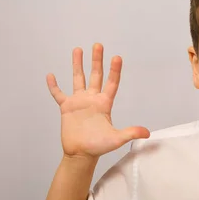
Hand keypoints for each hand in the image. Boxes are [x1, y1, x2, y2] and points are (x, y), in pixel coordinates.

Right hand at [46, 43, 149, 157]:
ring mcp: (79, 102)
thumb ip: (130, 133)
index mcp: (104, 103)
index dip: (114, 70)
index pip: (112, 83)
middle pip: (95, 75)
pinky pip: (58, 94)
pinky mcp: (66, 108)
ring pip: (78, 79)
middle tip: (98, 45)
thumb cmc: (98, 147)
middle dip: (96, 60)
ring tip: (78, 49)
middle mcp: (92, 99)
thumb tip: (147, 133)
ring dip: (77, 64)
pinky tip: (50, 75)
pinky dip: (54, 86)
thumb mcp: (116, 139)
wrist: (81, 155)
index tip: (116, 57)